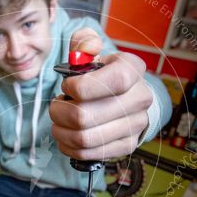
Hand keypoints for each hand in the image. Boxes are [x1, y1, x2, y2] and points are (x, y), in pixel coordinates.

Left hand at [50, 28, 152, 160]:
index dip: (80, 87)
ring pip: (84, 138)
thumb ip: (84, 42)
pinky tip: (65, 136)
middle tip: (56, 106)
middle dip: (59, 112)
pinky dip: (68, 147)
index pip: (113, 81)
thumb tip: (88, 48)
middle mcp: (140, 98)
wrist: (126, 98)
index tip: (67, 86)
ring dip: (60, 131)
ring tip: (58, 122)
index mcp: (132, 69)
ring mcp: (135, 125)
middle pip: (86, 116)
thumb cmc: (102, 75)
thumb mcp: (92, 52)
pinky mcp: (126, 146)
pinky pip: (89, 153)